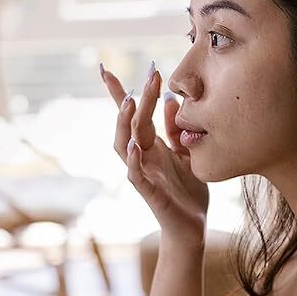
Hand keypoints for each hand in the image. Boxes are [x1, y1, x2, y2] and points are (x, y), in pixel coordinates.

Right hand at [101, 62, 209, 243]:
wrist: (192, 226)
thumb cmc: (187, 191)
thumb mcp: (186, 153)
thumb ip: (176, 129)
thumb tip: (171, 99)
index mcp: (151, 145)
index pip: (132, 114)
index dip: (117, 93)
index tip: (105, 69)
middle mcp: (142, 156)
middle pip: (130, 123)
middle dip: (134, 97)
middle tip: (149, 75)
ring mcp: (142, 173)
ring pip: (124, 144)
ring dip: (124, 123)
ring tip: (129, 102)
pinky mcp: (148, 192)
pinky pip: (135, 174)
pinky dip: (133, 159)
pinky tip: (134, 144)